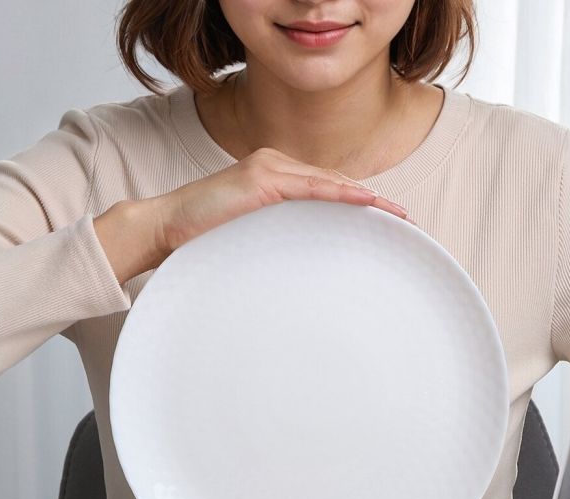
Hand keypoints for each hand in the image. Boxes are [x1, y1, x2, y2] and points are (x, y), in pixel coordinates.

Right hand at [156, 147, 410, 251]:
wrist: (165, 227)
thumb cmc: (203, 238)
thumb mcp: (250, 235)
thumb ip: (277, 235)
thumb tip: (303, 261)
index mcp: (275, 179)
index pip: (326, 190)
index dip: (359, 204)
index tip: (386, 222)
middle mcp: (276, 166)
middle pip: (336, 183)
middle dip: (372, 202)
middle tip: (404, 220)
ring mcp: (269, 169)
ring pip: (330, 183)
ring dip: (367, 199)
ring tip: (396, 215)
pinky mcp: (262, 180)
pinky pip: (312, 188)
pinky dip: (341, 195)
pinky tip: (367, 203)